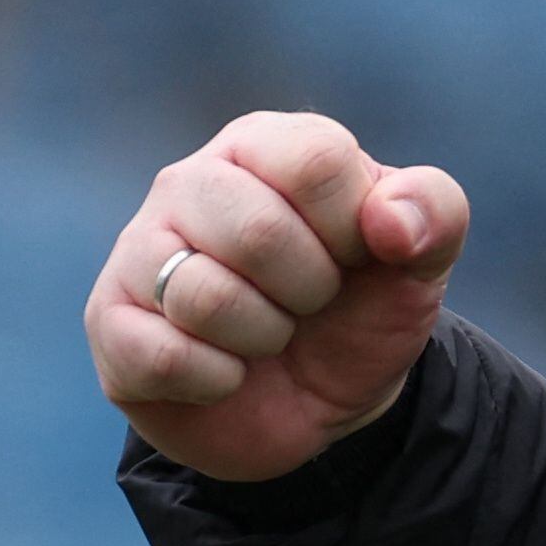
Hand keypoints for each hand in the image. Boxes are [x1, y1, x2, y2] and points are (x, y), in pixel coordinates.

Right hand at [85, 111, 469, 482]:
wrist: (320, 401)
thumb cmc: (363, 305)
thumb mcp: (422, 260)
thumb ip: (436, 213)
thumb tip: (390, 222)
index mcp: (265, 144)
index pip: (315, 160)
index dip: (353, 226)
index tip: (357, 253)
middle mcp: (190, 182)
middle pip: (255, 230)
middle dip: (310, 288)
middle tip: (311, 301)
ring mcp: (138, 251)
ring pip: (204, 296)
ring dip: (266, 335)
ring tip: (269, 332)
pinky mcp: (110, 324)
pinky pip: (163, 357)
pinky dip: (219, 379)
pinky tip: (227, 370)